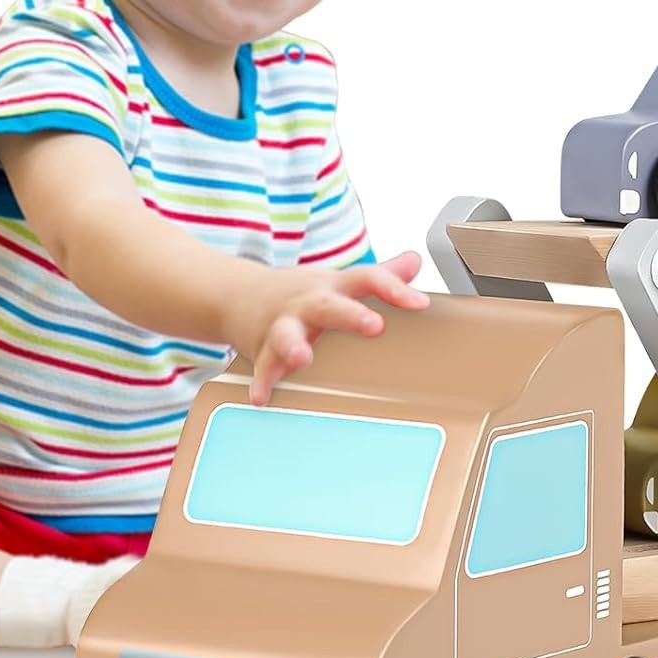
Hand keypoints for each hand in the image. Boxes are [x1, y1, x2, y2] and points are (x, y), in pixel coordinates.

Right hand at [225, 251, 429, 404]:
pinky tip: (262, 397)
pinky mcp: (261, 348)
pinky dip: (261, 381)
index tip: (420, 304)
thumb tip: (415, 261)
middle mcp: (308, 303)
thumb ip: (380, 275)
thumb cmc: (300, 294)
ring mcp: (282, 325)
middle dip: (350, 315)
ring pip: (286, 334)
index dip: (394, 290)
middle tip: (374, 326)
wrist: (237, 295)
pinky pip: (261, 366)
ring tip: (301, 358)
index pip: (367, 279)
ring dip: (293, 345)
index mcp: (332, 287)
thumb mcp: (339, 280)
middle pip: (329, 305)